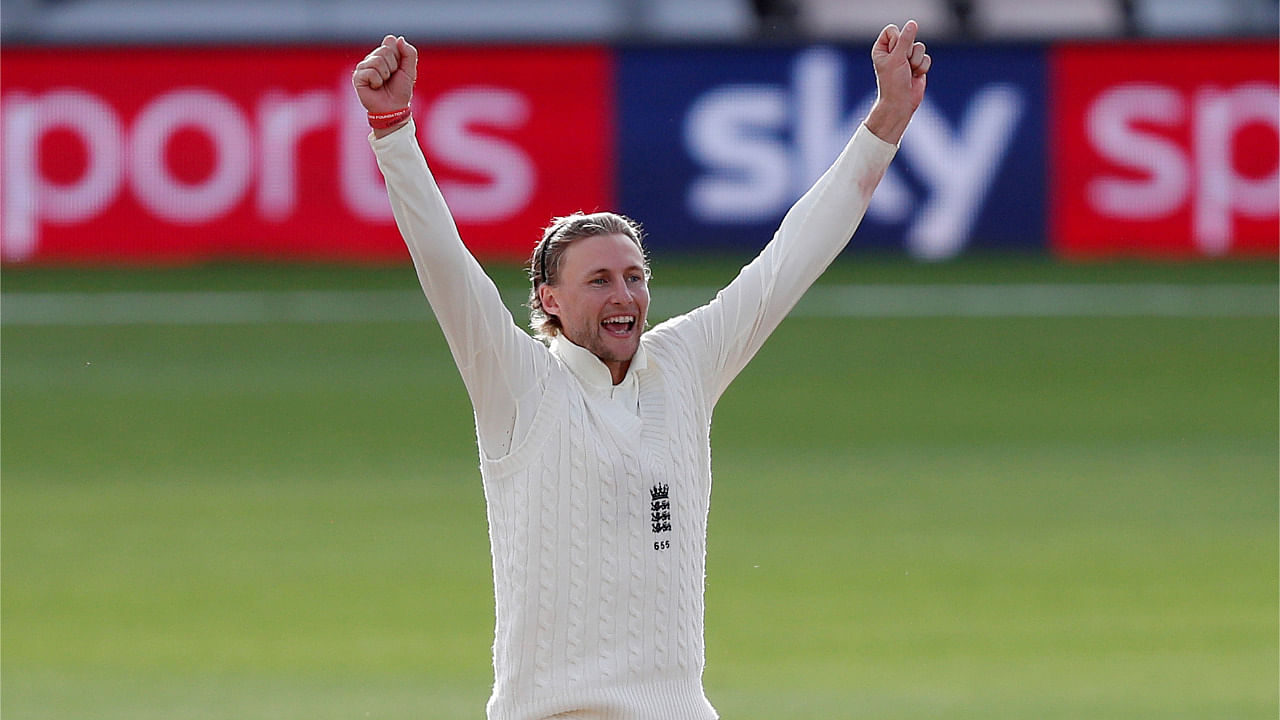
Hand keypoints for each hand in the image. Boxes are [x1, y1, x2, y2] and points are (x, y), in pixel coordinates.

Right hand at [352, 35, 417, 133]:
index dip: (398, 56)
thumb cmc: (401, 90)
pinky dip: (377, 81)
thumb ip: (409, 53)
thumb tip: (396, 38)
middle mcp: (372, 58)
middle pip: (384, 50)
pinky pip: (370, 72)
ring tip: (383, 83)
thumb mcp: (410, 70)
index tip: (398, 68)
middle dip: (393, 66)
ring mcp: (363, 67)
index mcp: (384, 54)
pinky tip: (375, 87)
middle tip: (391, 78)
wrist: (394, 108)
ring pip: (377, 61)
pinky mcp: (357, 77)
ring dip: (385, 74)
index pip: (390, 41)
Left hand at [864, 20, 930, 144]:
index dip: (896, 40)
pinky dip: (922, 67)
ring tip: (908, 72)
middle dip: (908, 52)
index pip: (892, 30)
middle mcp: (894, 51)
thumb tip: (912, 24)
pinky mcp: (917, 65)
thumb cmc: (893, 83)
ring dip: (916, 61)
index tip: (893, 55)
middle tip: (901, 65)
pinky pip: (926, 57)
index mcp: (882, 48)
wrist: (901, 102)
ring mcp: (906, 58)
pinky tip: (915, 76)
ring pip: (920, 47)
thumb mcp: (897, 58)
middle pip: (909, 37)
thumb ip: (905, 40)